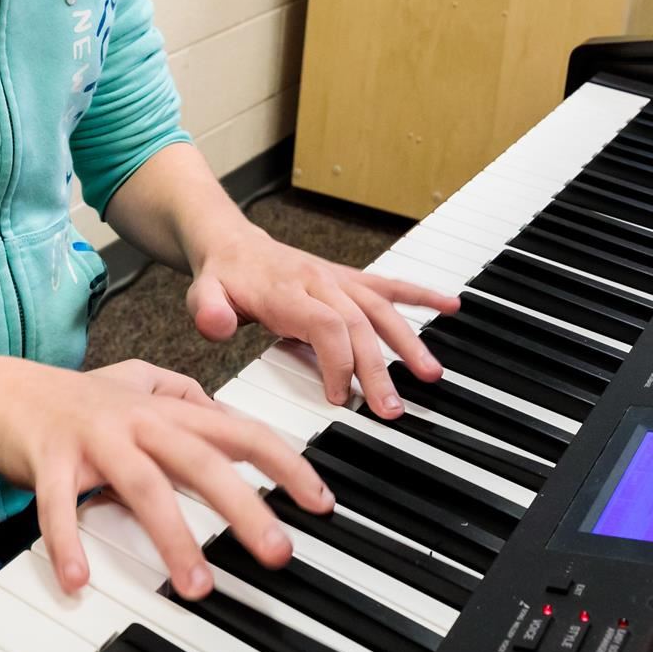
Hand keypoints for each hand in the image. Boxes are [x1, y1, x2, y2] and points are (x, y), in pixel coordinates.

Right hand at [0, 356, 333, 596]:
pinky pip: (59, 505)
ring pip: (144, 485)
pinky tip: (80, 580)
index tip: (320, 502)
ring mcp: (95, 440)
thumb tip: (227, 412)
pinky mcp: (50, 460)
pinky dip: (68, 541)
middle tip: (278, 552)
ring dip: (172, 536)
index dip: (285, 464)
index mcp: (168, 411)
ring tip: (197, 585)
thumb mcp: (140, 383)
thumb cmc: (77, 397)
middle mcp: (139, 422)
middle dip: (245, 507)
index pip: (241, 431)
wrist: (3, 390)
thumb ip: (186, 394)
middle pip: (203, 461)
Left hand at [185, 229, 460, 416]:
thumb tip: (218, 324)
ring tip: (430, 374)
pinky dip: (420, 294)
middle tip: (392, 409)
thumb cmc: (222, 276)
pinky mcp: (348, 280)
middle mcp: (319, 282)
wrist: (231, 243)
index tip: (339, 398)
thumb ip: (208, 309)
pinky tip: (450, 305)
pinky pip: (388, 286)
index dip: (338, 361)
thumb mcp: (202, 292)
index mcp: (287, 290)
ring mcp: (337, 280)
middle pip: (359, 324)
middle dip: (379, 368)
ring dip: (408, 341)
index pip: (326, 325)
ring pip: (380, 309)